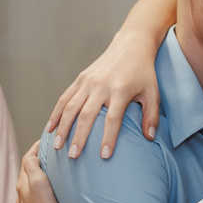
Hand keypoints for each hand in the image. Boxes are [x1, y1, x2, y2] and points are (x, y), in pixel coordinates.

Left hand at [15, 141, 63, 202]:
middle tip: (50, 155)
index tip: (46, 140)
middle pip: (28, 174)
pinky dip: (40, 195)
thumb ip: (32, 165)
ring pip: (30, 189)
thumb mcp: (38, 181)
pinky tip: (48, 198)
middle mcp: (20, 196)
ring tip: (51, 176)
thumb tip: (31, 156)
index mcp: (22, 184)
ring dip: (39, 180)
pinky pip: (35, 202)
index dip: (36, 148)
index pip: (27, 159)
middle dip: (37, 163)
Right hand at [46, 31, 160, 158]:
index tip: (104, 156)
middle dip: (78, 137)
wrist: (131, 46)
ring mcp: (88, 81)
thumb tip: (150, 138)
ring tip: (57, 146)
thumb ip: (152, 116)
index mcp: (120, 90)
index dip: (108, 138)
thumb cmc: (144, 73)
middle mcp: (101, 85)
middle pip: (87, 115)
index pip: (112, 119)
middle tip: (73, 156)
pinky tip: (49, 128)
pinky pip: (64, 98)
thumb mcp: (153, 93)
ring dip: (62, 127)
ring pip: (71, 107)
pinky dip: (56, 113)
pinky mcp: (80, 78)